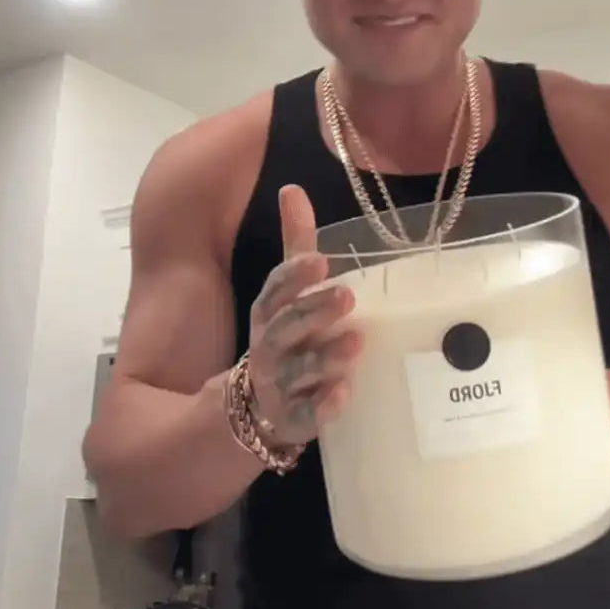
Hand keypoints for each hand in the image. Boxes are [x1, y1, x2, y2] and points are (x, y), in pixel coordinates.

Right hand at [247, 185, 363, 446]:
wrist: (254, 408)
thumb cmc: (285, 338)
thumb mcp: (287, 295)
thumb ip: (294, 247)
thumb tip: (293, 189)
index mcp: (269, 315)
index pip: (275, 292)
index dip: (294, 277)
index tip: (320, 261)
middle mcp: (270, 348)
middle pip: (286, 329)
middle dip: (313, 312)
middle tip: (346, 296)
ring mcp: (279, 386)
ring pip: (298, 372)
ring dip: (325, 358)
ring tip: (355, 342)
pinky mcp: (293, 419)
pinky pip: (306, 416)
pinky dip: (322, 407)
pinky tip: (344, 396)